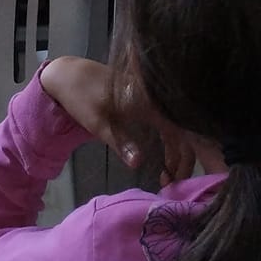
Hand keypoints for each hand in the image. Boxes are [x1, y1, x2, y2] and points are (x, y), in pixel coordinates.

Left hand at [39, 58, 195, 183]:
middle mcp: (158, 98)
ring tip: (168, 178)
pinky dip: (171, 144)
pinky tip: (165, 161)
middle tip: (175, 186)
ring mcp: (154, 100)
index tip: (187, 179)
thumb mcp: (99, 122)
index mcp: (151, 101)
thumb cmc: (83, 96)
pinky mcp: (148, 102)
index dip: (191, 155)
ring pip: (177, 130)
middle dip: (186, 160)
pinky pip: (169, 125)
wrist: (69, 74)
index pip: (183, 130)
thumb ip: (120, 142)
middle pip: (185, 132)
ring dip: (178, 154)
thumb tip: (138, 164)